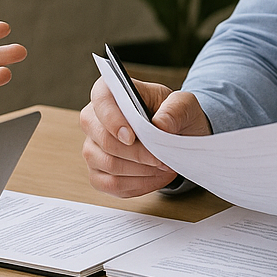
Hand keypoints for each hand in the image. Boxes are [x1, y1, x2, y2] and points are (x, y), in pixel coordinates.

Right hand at [79, 75, 209, 196]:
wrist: (177, 137)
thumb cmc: (173, 116)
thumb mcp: (184, 105)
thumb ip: (174, 110)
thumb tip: (159, 125)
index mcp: (110, 92)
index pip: (101, 101)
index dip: (113, 120)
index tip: (132, 137)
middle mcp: (94, 119)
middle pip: (104, 140)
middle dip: (137, 154)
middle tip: (162, 158)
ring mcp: (92, 147)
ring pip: (108, 165)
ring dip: (141, 170)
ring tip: (162, 166)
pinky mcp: (97, 172)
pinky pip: (111, 184)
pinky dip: (137, 184)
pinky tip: (154, 176)